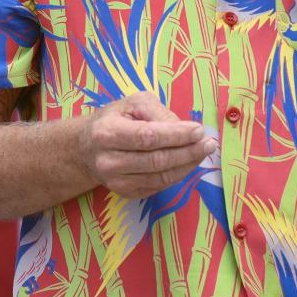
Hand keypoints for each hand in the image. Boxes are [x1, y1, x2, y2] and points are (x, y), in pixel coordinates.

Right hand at [84, 92, 217, 199]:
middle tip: (208, 143)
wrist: (87, 148)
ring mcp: (116, 181)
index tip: (198, 130)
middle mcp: (109, 161)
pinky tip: (187, 162)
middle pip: (157, 160)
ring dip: (187, 165)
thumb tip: (184, 129)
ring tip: (203, 151)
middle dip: (188, 152)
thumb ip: (158, 112)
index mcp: (107, 133)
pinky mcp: (126, 193)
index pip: (147, 137)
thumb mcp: (133, 103)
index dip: (176, 135)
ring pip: (161, 177)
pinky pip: (159, 186)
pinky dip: (178, 174)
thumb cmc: (114, 119)